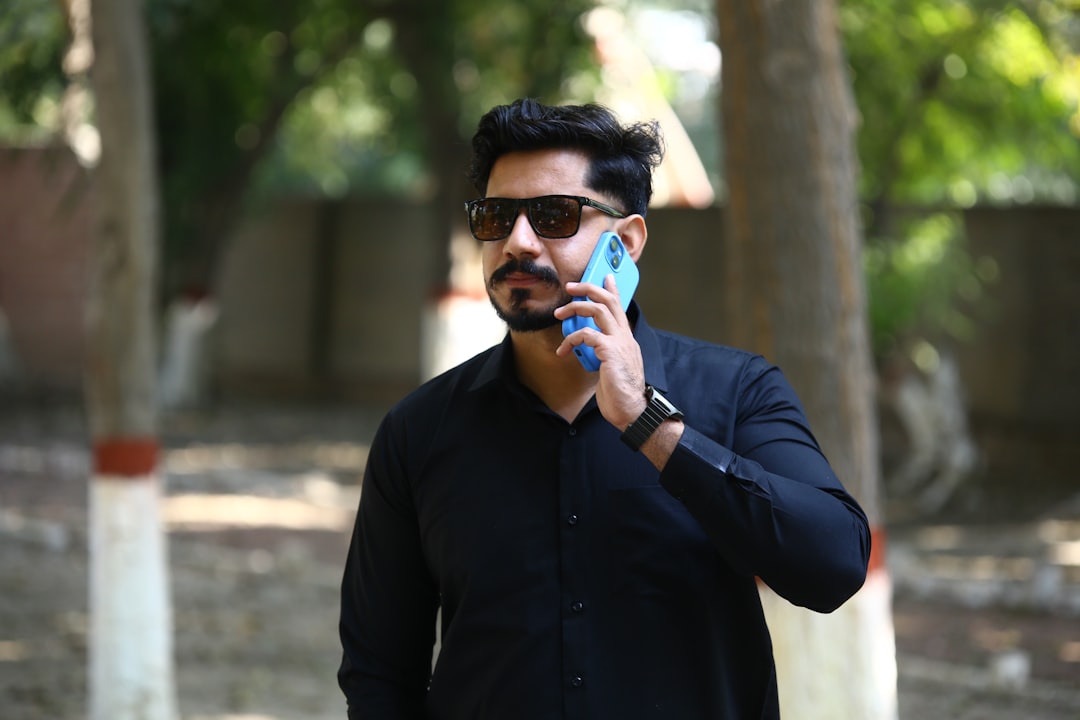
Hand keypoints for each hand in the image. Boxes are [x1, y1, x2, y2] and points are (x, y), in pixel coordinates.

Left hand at [553, 274, 647, 429]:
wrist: (632, 410)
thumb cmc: (620, 393)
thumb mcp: (612, 367)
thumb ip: (604, 352)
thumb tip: (591, 346)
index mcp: (626, 339)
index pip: (620, 307)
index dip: (612, 289)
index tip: (605, 276)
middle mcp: (625, 336)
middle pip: (608, 301)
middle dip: (588, 288)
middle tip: (570, 287)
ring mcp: (619, 342)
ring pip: (598, 310)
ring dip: (575, 308)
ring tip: (559, 314)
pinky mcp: (610, 351)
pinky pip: (587, 334)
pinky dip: (571, 339)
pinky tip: (563, 351)